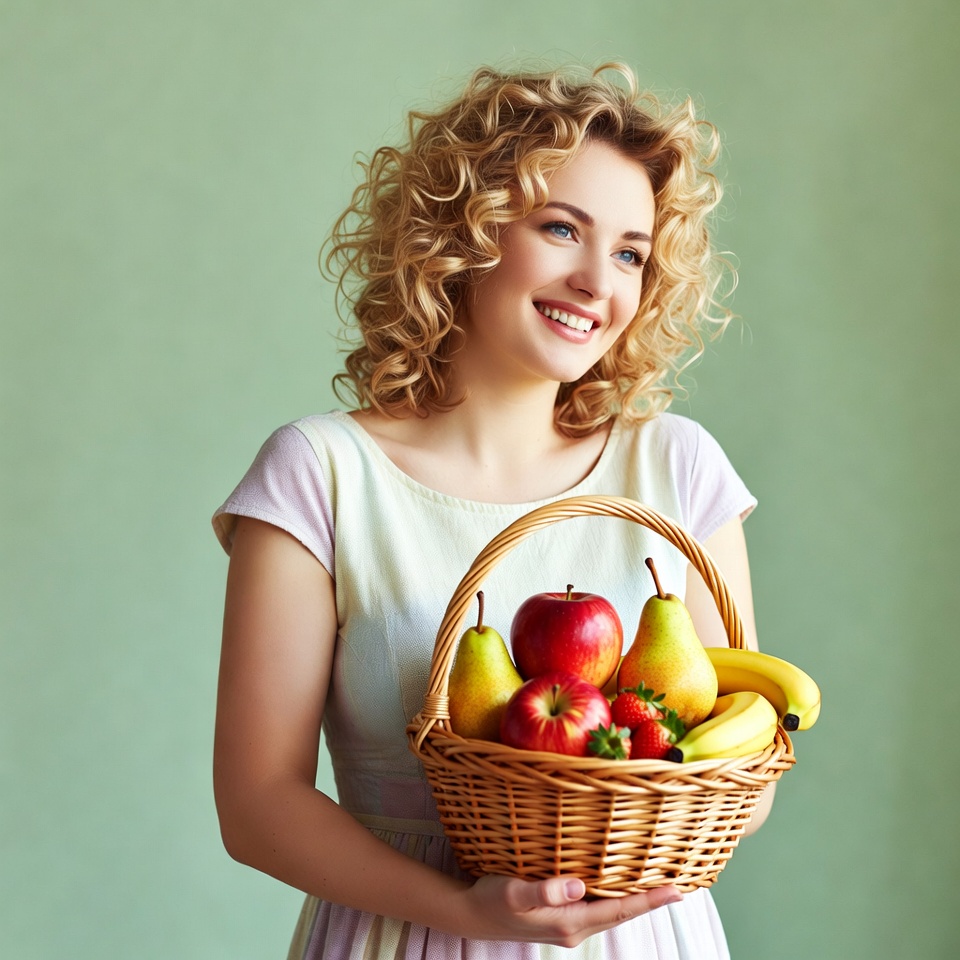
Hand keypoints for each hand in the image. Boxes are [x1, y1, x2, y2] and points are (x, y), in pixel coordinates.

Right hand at [456, 873, 682, 946]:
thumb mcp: (513, 892)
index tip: (677, 891)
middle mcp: (574, 927)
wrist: (470, 915)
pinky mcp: (561, 916)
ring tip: (658, 881)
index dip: (649, 900)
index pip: (618, 911)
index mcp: (569, 922)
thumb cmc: (490, 900)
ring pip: (611, 910)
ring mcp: (568, 924)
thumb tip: (579, 885)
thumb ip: (545, 890)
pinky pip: (597, 907)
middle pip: (621, 913)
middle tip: (679, 882)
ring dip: (634, 898)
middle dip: (650, 899)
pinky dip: (614, 895)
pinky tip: (618, 883)